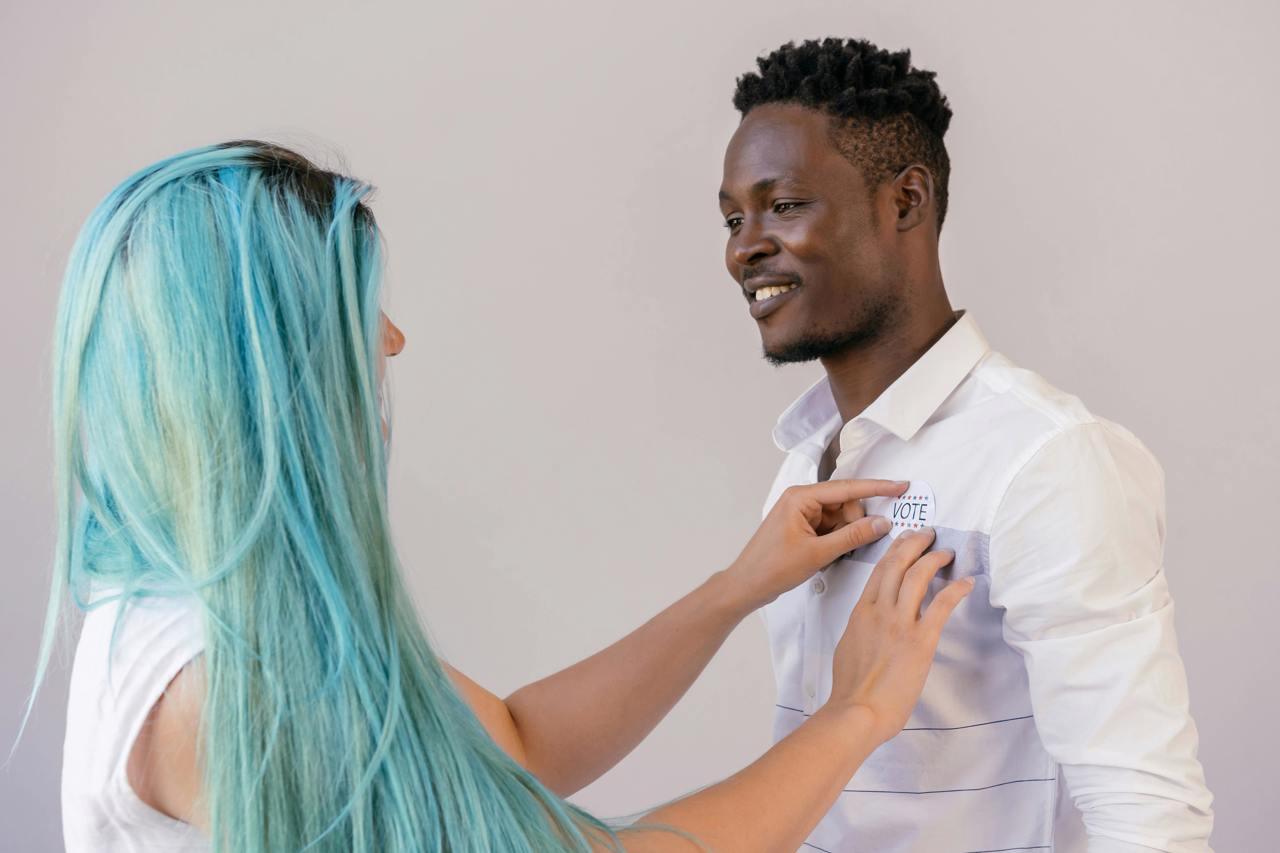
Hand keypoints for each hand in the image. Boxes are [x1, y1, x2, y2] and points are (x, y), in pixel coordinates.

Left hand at [726, 479, 909, 610]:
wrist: (747, 585)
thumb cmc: (772, 567)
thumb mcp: (818, 553)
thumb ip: (852, 536)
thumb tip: (881, 523)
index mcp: (801, 497)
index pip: (847, 488)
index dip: (877, 487)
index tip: (900, 486)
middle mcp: (801, 500)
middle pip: (846, 503)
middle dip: (855, 522)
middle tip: (850, 545)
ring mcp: (802, 514)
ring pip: (840, 517)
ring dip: (845, 534)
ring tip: (832, 553)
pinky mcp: (803, 527)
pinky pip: (831, 527)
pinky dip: (837, 540)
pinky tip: (829, 554)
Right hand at [827, 527, 973, 744]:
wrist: (857, 710)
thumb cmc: (851, 688)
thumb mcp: (848, 647)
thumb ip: (861, 629)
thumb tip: (871, 626)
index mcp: (861, 612)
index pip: (879, 570)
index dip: (895, 550)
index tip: (905, 540)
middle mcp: (879, 610)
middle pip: (897, 564)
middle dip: (914, 543)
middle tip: (928, 535)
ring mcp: (899, 623)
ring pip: (917, 576)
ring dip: (934, 559)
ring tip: (946, 552)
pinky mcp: (919, 640)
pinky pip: (941, 605)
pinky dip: (955, 590)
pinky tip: (966, 582)